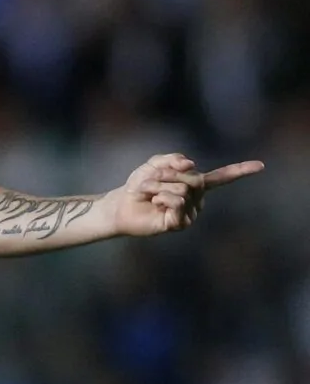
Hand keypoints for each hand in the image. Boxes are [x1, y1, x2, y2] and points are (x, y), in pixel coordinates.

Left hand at [106, 153, 263, 236]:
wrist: (121, 205)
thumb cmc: (140, 186)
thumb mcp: (154, 165)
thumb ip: (173, 159)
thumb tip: (192, 163)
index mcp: (195, 184)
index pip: (220, 177)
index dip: (240, 171)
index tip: (261, 165)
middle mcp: (197, 199)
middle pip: (194, 179)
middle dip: (168, 175)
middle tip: (151, 182)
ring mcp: (190, 213)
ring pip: (182, 189)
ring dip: (158, 186)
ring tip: (149, 194)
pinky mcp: (179, 224)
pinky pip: (176, 202)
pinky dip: (160, 198)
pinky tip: (155, 204)